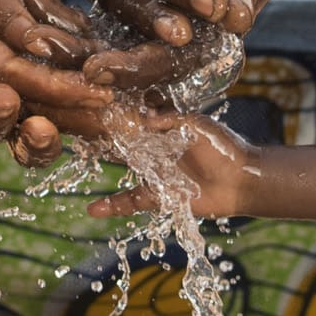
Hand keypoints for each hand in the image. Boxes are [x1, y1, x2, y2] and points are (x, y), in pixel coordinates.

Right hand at [91, 114, 260, 226]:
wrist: (243, 180)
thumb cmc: (224, 148)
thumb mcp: (197, 126)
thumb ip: (169, 121)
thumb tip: (142, 119)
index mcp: (164, 127)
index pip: (133, 118)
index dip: (113, 114)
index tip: (89, 106)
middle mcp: (155, 148)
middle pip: (121, 141)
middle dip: (99, 137)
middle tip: (72, 133)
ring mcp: (154, 172)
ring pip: (121, 168)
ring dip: (100, 165)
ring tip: (74, 162)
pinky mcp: (158, 196)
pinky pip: (131, 200)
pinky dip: (113, 205)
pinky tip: (93, 209)